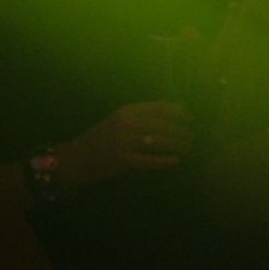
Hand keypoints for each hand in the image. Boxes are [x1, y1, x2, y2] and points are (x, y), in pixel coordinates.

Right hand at [56, 100, 194, 185]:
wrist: (76, 157)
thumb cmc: (102, 139)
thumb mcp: (119, 121)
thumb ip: (141, 119)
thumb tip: (172, 120)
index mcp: (127, 111)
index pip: (160, 108)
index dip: (180, 113)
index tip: (191, 119)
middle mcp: (126, 123)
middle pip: (164, 125)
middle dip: (182, 132)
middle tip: (192, 138)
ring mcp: (124, 141)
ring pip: (160, 142)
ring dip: (178, 146)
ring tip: (188, 149)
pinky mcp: (122, 160)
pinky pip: (150, 160)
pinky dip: (166, 161)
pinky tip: (176, 161)